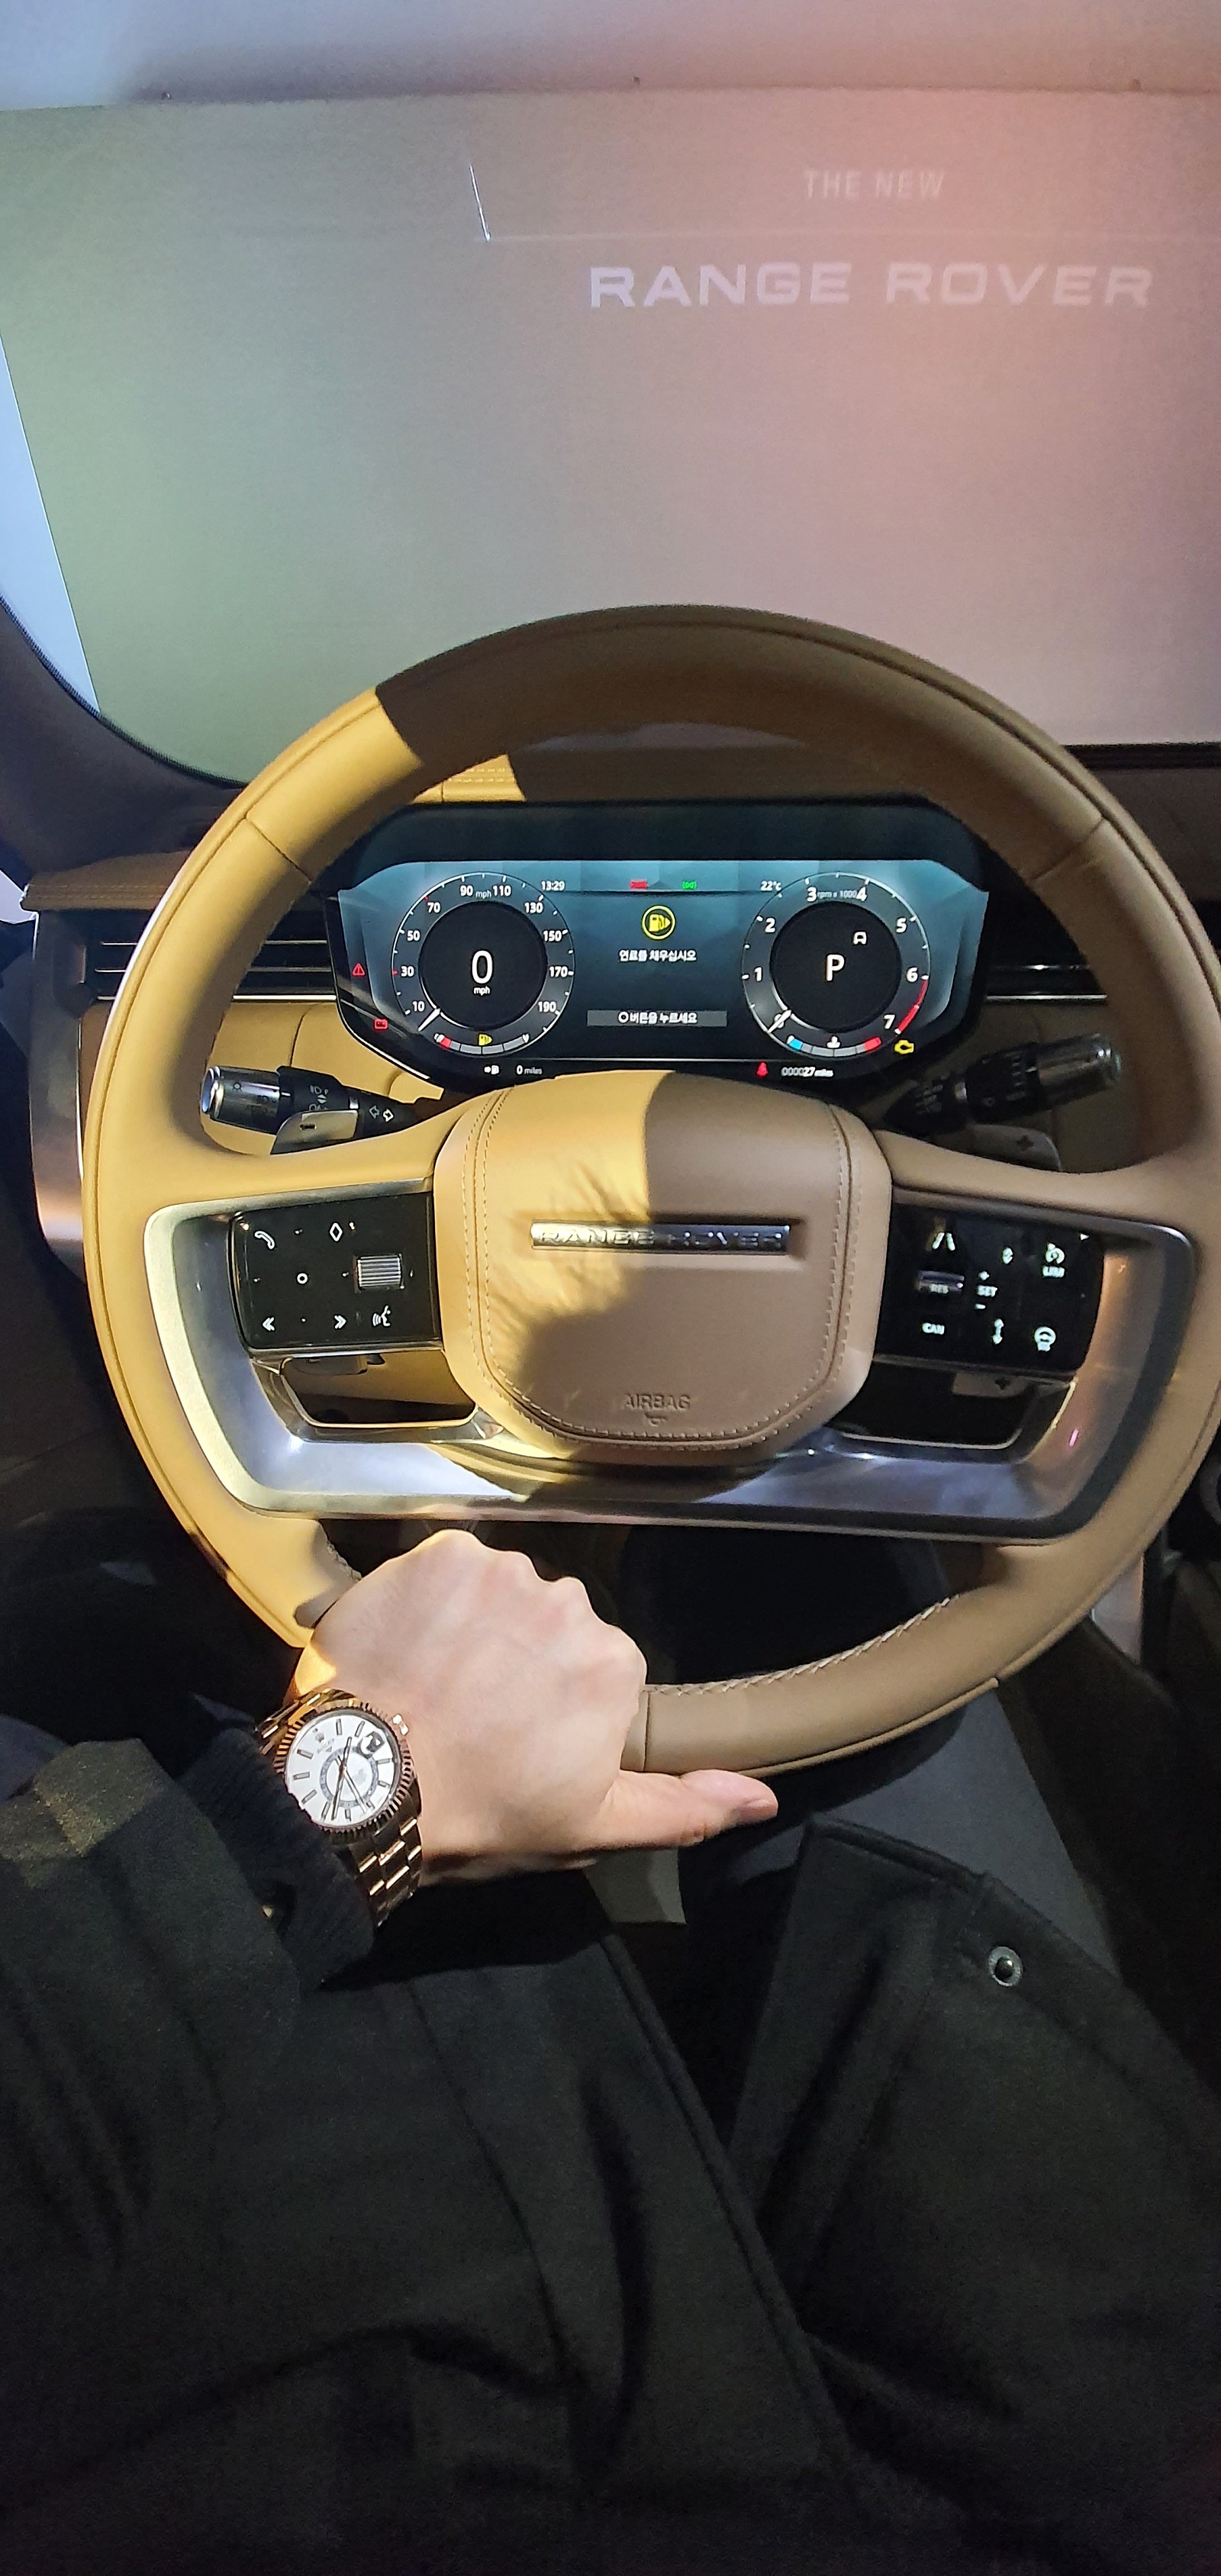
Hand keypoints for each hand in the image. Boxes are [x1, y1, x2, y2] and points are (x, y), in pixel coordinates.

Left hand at [293, 1530, 777, 1877]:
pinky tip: (409, 1646)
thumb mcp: (591, 1827)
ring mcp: (501, 1571)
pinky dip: (429, 1598)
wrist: (362, 1783)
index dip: (558, 1704)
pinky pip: (447, 1565)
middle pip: (552, 1622)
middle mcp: (570, 1601)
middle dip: (521, 1658)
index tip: (519, 1738)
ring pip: (501, 1592)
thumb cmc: (482, 1811)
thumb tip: (762, 1799)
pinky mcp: (438, 1552)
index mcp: (615, 1663)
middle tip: (474, 1712)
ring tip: (433, 1681)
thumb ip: (684, 1805)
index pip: (597, 1668)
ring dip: (475, 1625)